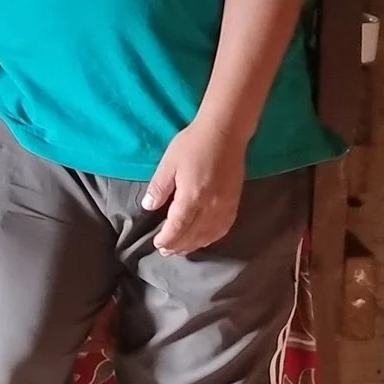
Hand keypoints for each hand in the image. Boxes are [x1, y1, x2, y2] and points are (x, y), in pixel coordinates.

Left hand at [142, 118, 249, 254]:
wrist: (225, 132)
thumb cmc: (193, 144)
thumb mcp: (169, 163)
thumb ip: (159, 187)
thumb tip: (148, 206)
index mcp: (192, 196)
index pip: (178, 227)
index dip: (167, 239)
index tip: (157, 244)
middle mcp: (211, 206)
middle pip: (193, 234)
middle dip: (178, 245)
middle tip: (166, 251)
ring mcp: (225, 205)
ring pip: (209, 234)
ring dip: (194, 245)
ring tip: (181, 249)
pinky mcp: (235, 202)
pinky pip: (224, 227)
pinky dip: (212, 237)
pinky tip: (205, 239)